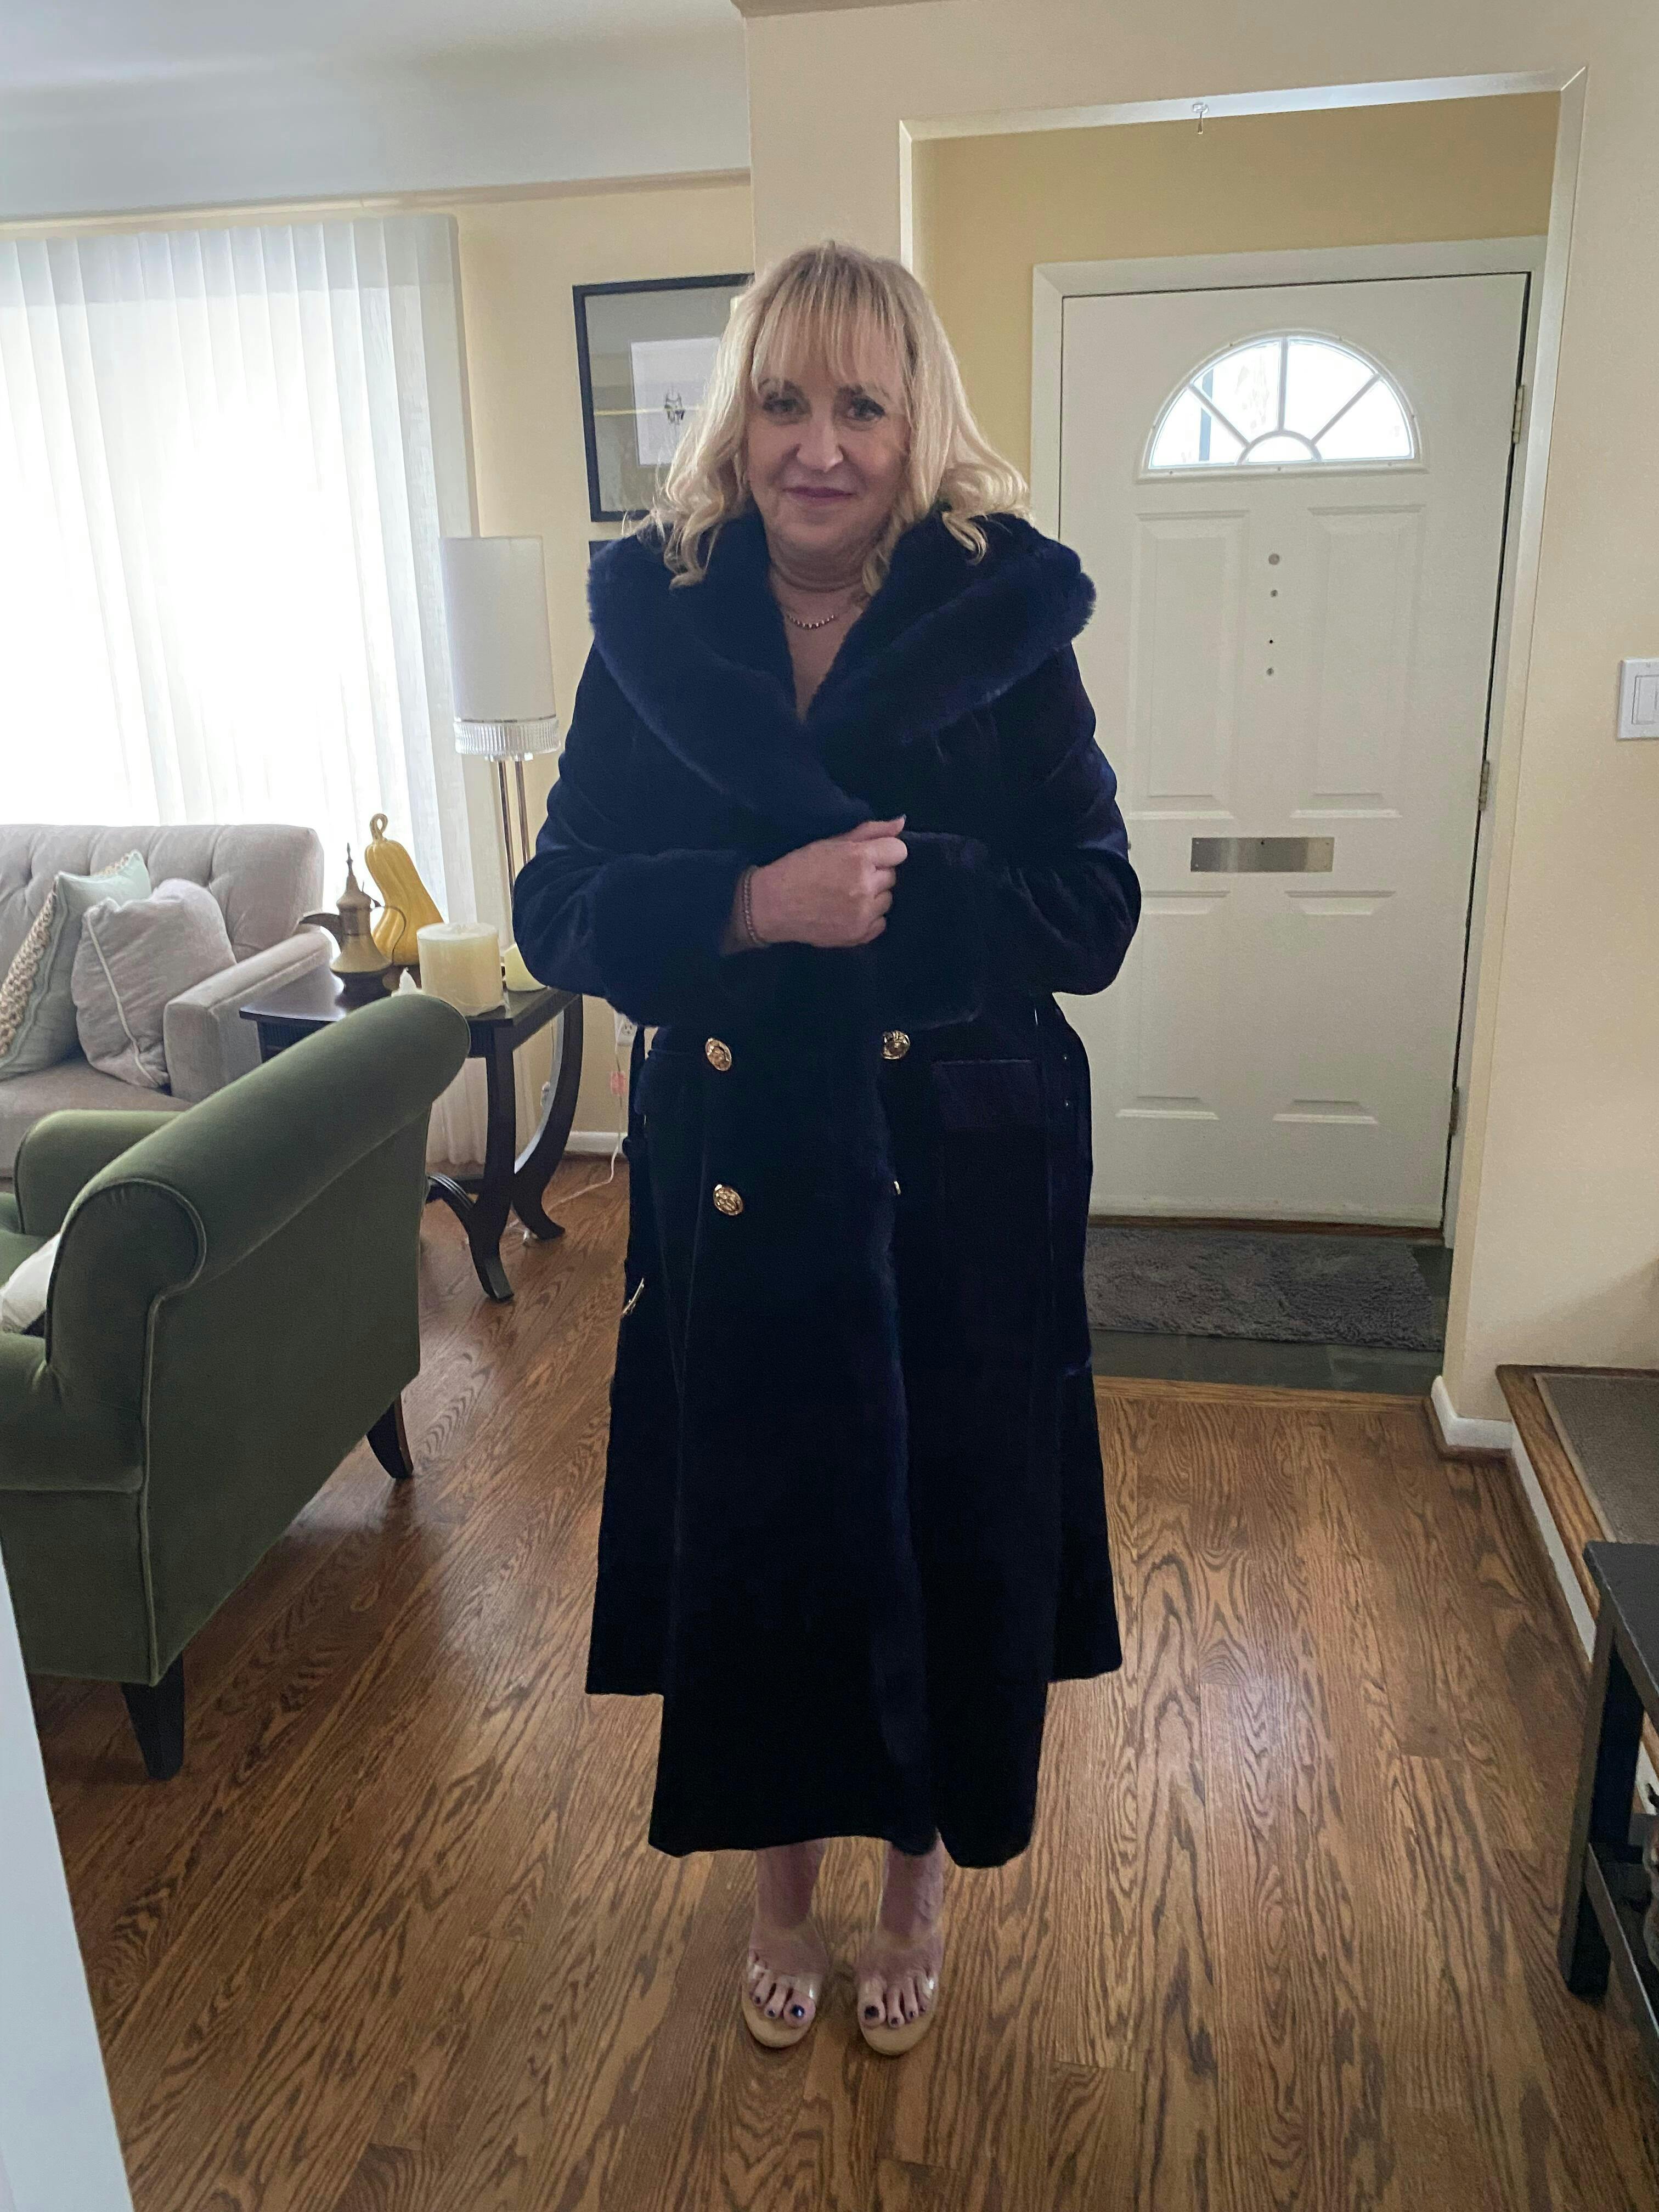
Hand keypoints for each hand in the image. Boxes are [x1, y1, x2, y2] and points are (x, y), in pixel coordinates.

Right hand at [745, 817, 907, 948]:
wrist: (772, 905)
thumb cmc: (799, 868)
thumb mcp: (831, 842)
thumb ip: (869, 832)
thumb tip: (901, 822)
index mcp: (859, 858)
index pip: (899, 851)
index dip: (885, 852)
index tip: (870, 856)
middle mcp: (865, 886)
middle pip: (892, 876)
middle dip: (876, 874)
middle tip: (850, 876)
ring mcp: (863, 913)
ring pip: (887, 900)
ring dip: (874, 896)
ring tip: (848, 895)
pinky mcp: (858, 934)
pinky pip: (881, 923)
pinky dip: (869, 918)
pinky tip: (849, 912)